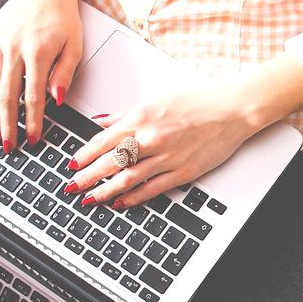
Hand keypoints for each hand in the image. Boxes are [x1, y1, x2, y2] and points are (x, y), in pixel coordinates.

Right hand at [0, 0, 81, 152]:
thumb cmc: (63, 20)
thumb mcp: (75, 46)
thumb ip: (64, 74)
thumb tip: (56, 100)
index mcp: (37, 52)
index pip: (33, 96)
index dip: (32, 121)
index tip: (33, 138)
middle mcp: (13, 50)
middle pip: (7, 96)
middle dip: (8, 125)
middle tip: (9, 145)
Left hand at [65, 78, 263, 207]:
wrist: (231, 110)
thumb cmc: (199, 100)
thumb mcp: (156, 98)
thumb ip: (126, 113)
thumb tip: (102, 121)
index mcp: (141, 118)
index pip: (102, 141)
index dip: (83, 155)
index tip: (71, 164)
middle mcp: (150, 139)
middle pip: (109, 162)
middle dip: (87, 177)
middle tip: (71, 186)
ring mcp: (166, 158)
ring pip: (127, 179)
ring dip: (105, 191)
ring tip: (90, 199)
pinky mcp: (182, 172)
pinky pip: (151, 188)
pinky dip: (133, 197)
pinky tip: (120, 203)